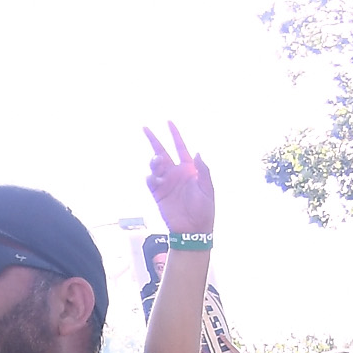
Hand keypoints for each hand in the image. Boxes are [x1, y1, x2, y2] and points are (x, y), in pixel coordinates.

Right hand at [142, 123, 215, 240]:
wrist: (193, 229)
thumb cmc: (204, 209)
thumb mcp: (207, 188)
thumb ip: (203, 170)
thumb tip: (197, 152)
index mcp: (189, 169)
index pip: (180, 147)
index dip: (175, 134)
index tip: (169, 122)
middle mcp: (176, 173)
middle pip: (162, 152)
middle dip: (154, 140)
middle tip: (145, 128)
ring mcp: (166, 183)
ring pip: (155, 165)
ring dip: (154, 160)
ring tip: (158, 162)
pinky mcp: (158, 194)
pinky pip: (151, 181)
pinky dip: (151, 176)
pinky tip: (155, 177)